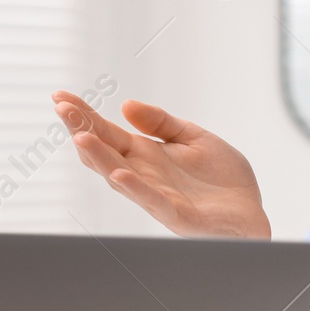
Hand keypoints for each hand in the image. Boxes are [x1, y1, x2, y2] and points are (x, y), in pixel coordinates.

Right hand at [50, 91, 270, 238]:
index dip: (84, 114)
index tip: (60, 96)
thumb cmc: (222, 180)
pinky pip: (151, 200)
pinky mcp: (175, 214)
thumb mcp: (193, 137)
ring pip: (119, 176)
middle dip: (82, 129)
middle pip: (104, 151)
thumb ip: (161, 122)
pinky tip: (120, 173)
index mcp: (146, 154)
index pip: (107, 132)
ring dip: (99, 158)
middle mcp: (144, 174)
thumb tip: (126, 105)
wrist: (249, 212)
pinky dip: (134, 188)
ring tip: (80, 136)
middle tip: (62, 108)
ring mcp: (156, 195)